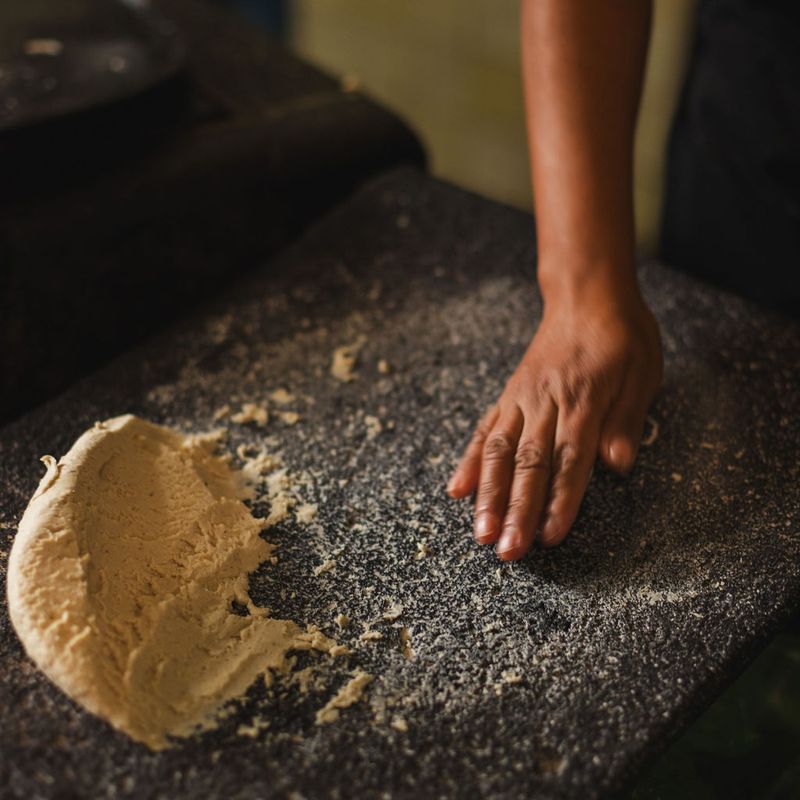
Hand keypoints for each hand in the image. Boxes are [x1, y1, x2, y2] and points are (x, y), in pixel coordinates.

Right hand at [447, 284, 661, 558]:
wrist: (586, 294)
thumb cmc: (622, 334)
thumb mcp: (643, 371)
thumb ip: (627, 419)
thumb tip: (619, 465)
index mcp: (584, 398)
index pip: (571, 458)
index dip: (560, 500)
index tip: (550, 536)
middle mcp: (546, 401)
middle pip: (528, 462)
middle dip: (517, 510)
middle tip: (508, 551)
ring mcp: (521, 398)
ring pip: (498, 451)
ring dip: (488, 495)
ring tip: (479, 533)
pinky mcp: (509, 396)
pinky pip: (484, 430)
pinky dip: (469, 462)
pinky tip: (456, 490)